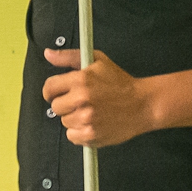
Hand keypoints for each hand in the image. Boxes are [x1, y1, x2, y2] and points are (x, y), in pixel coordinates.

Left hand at [40, 48, 155, 147]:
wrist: (142, 104)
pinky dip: (80, 132)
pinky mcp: (91, 135)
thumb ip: (69, 57)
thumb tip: (48, 54)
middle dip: (66, 104)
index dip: (52, 91)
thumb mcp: (97, 61)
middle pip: (55, 107)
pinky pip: (72, 136)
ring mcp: (86, 119)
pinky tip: (93, 123)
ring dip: (74, 118)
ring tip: (91, 111)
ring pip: (64, 122)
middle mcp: (81, 100)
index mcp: (80, 80)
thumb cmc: (121, 83)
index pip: (49, 88)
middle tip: (81, 102)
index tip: (58, 93)